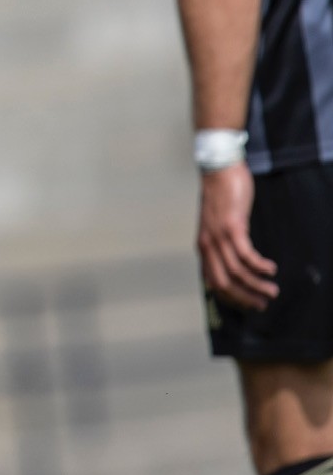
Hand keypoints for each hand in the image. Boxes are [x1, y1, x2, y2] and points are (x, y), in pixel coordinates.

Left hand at [199, 163, 277, 310]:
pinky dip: (259, 265)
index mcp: (203, 247)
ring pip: (236, 272)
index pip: (212, 282)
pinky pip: (246, 254)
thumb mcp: (217, 225)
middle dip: (244, 298)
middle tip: (263, 304)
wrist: (217, 170)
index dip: (231, 298)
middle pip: (223, 282)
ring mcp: (218, 235)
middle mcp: (207, 244)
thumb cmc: (220, 197)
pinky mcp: (231, 226)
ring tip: (272, 290)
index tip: (248, 305)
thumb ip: (222, 244)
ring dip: (256, 285)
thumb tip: (236, 262)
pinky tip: (270, 268)